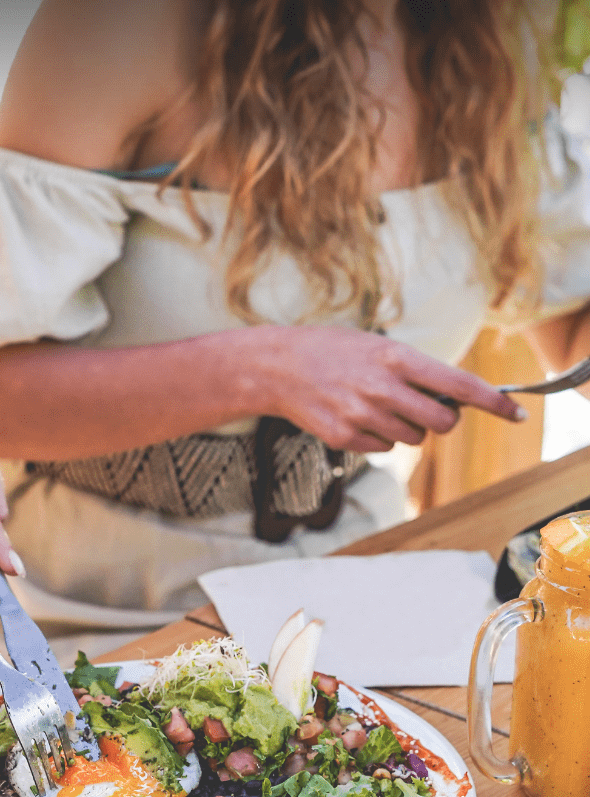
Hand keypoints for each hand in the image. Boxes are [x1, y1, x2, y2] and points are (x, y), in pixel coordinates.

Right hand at [236, 326, 528, 453]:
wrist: (279, 367)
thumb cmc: (335, 352)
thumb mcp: (379, 347)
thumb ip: (416, 371)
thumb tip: (454, 400)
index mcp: (397, 359)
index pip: (460, 386)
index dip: (494, 403)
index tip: (517, 415)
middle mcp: (383, 389)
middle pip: (442, 423)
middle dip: (442, 420)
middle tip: (427, 408)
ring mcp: (363, 416)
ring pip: (413, 439)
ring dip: (407, 428)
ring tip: (380, 406)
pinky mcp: (345, 438)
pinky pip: (384, 449)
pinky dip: (379, 438)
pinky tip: (358, 417)